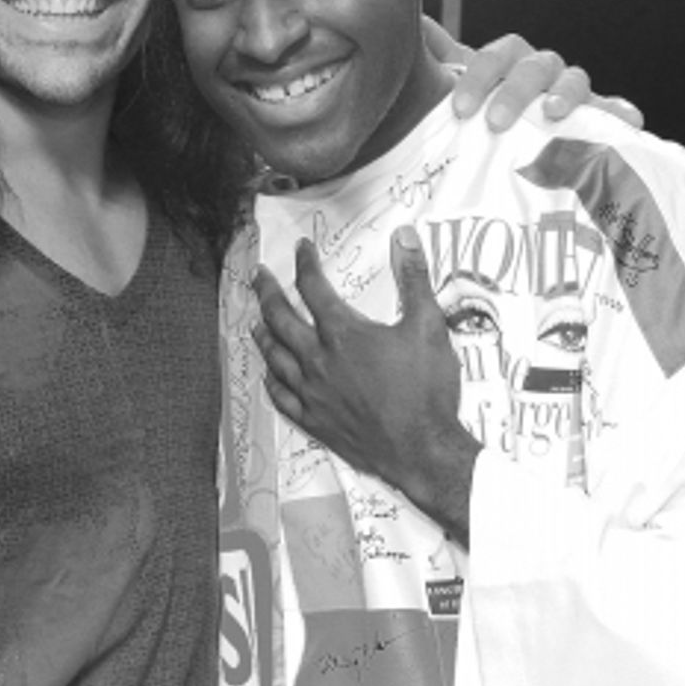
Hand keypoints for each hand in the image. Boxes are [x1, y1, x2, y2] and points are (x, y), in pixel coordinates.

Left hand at [253, 228, 479, 541]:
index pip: (313, 287)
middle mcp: (318, 360)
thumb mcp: (428, 326)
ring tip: (255, 321)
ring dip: (263, 334)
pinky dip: (272, 380)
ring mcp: (312, 393)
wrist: (422, 450)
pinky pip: (282, 397)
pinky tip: (270, 374)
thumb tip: (406, 235)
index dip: (305, 263)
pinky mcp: (314, 421)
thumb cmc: (427, 390)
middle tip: (259, 276)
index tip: (301, 249)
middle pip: (281, 318)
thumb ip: (415, 278)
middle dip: (267, 292)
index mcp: (343, 333)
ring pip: (275, 357)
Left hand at [423, 18, 643, 131]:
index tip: (460, 109)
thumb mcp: (457, 90)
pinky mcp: (601, 120)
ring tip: (552, 114)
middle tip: (494, 122)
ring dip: (565, 94)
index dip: (480, 77)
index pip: (498, 55)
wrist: (514, 144)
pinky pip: (616, 111)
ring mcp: (575, 94)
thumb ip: (439, 60)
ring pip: (575, 80)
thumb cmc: (484, 115)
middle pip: (535, 66)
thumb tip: (417, 23)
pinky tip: (628, 123)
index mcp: (510, 63)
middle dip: (515, 91)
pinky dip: (623, 113)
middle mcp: (544, 72)